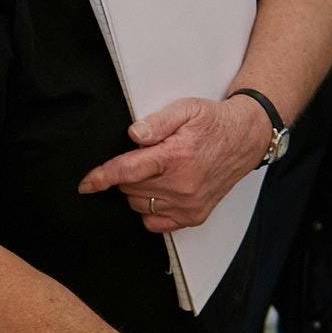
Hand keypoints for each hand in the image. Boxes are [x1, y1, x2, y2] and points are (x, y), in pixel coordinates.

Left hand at [77, 94, 275, 232]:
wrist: (246, 139)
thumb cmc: (214, 123)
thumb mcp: (185, 109)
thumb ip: (157, 122)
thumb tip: (133, 135)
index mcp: (176, 157)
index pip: (127, 171)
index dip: (101, 177)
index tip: (85, 184)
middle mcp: (182, 186)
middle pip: (131, 189)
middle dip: (129, 174)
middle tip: (146, 158)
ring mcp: (189, 205)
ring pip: (140, 206)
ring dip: (139, 191)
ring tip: (157, 172)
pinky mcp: (194, 216)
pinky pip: (156, 222)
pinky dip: (150, 209)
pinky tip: (160, 192)